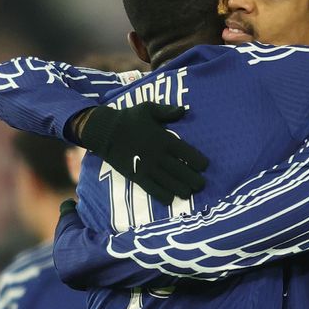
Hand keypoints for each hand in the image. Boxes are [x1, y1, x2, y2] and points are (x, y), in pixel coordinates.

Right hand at [79, 103, 208, 204]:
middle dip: (194, 180)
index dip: (198, 161)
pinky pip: (152, 189)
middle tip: (201, 185)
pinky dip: (162, 195)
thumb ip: (167, 111)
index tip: (205, 166)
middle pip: (182, 171)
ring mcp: (148, 167)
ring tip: (188, 193)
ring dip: (182, 190)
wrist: (104, 131)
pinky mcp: (136, 176)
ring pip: (170, 183)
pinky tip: (170, 199)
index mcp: (164, 139)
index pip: (187, 153)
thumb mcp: (148, 109)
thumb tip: (184, 110)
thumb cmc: (128, 118)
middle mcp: (159, 155)